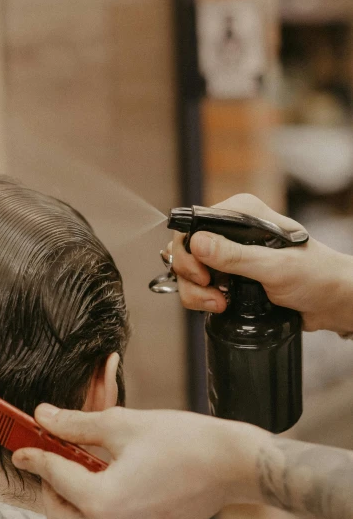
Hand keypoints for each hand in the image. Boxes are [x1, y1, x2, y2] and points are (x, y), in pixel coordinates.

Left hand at [13, 404, 266, 518]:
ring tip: (90, 466)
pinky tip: (118, 482)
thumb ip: (75, 424)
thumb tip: (43, 417)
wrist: (230, 463)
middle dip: (51, 486)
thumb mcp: (120, 424)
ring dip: (77, 499)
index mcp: (103, 502)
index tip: (21, 448)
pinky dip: (104, 510)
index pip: (53, 477)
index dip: (34, 457)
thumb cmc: (180, 440)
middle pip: (60, 516)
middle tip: (55, 458)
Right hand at [170, 194, 352, 332]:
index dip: (189, 250)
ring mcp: (229, 254)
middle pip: (186, 248)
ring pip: (188, 269)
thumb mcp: (275, 268)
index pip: (195, 223)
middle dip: (191, 275)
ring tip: (220, 302)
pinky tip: (221, 304)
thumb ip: (236, 256)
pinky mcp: (228, 275)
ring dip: (196, 291)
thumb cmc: (316, 276)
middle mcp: (233, 230)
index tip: (202, 273)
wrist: (332, 301)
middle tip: (211, 290)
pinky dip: (202, 298)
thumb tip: (198, 242)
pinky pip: (199, 285)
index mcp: (244, 214)